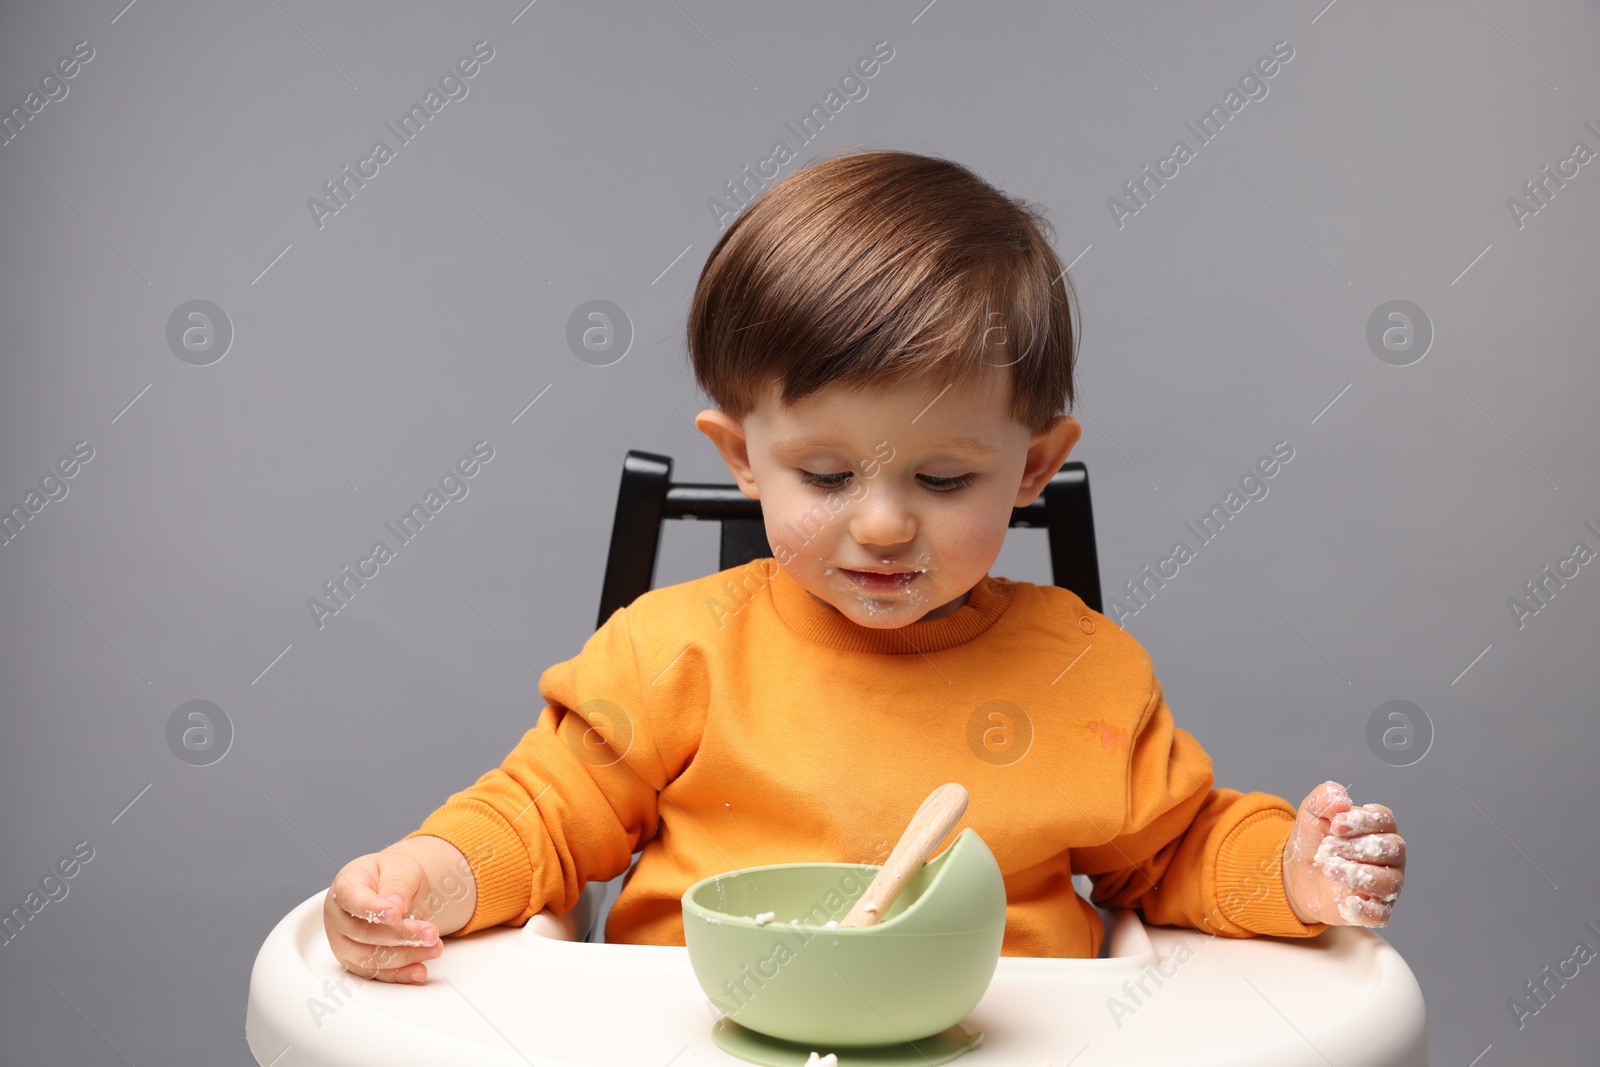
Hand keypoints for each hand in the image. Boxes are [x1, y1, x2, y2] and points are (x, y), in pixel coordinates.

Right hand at [323, 851, 442, 983]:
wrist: (394, 891)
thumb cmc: (391, 876)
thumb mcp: (400, 868)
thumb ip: (397, 884)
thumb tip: (394, 904)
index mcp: (345, 887)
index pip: (353, 900)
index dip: (373, 908)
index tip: (396, 913)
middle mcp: (339, 918)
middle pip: (364, 933)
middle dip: (401, 935)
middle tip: (431, 933)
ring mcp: (345, 943)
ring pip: (370, 958)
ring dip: (406, 956)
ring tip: (434, 949)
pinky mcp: (357, 962)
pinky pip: (377, 973)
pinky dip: (400, 975)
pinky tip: (419, 971)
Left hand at [1282, 781, 1405, 926]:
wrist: (1299, 873)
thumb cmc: (1314, 839)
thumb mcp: (1313, 813)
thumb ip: (1325, 798)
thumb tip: (1340, 798)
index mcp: (1380, 827)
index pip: (1384, 820)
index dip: (1362, 821)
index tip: (1336, 824)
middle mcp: (1391, 856)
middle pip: (1390, 850)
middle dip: (1356, 848)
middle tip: (1326, 848)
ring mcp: (1387, 884)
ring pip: (1388, 882)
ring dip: (1357, 875)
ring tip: (1327, 868)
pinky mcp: (1376, 910)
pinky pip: (1381, 914)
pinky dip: (1366, 910)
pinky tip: (1346, 903)